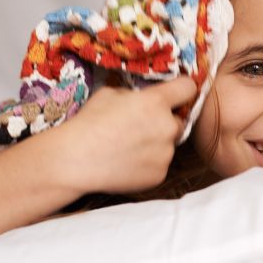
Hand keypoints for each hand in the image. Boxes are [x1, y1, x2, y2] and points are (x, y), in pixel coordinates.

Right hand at [53, 77, 197, 195]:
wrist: (74, 160)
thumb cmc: (88, 123)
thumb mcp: (109, 94)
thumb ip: (134, 95)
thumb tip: (142, 98)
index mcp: (156, 102)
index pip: (188, 87)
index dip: (181, 89)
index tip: (175, 94)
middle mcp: (167, 126)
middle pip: (179, 121)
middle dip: (164, 122)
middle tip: (140, 128)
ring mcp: (165, 153)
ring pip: (168, 145)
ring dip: (155, 145)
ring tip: (128, 148)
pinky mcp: (160, 175)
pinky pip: (160, 165)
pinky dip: (148, 164)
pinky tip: (126, 163)